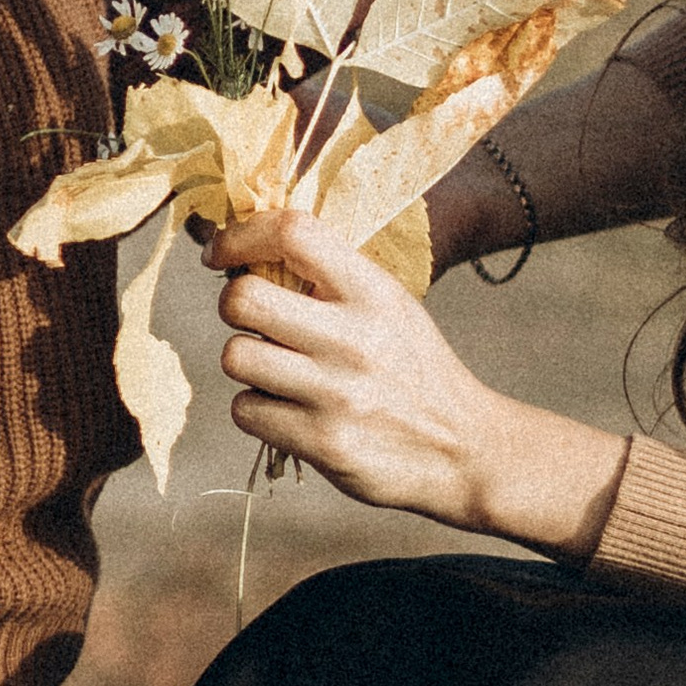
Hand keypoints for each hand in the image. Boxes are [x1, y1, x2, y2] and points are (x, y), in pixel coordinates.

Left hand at [210, 210, 625, 555]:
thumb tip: (247, 251)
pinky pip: (246, 410)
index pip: (292, 234)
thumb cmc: (416, 372)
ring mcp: (337, 394)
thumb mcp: (391, 308)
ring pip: (236, 356)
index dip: (240, 236)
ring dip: (248, 362)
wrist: (464, 451)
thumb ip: (332, 278)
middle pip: (241, 299)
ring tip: (281, 371)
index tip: (221, 253)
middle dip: (234, 305)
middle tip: (254, 319)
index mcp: (373, 292)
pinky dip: (259, 410)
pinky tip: (292, 411)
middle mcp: (355, 339)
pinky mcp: (323, 444)